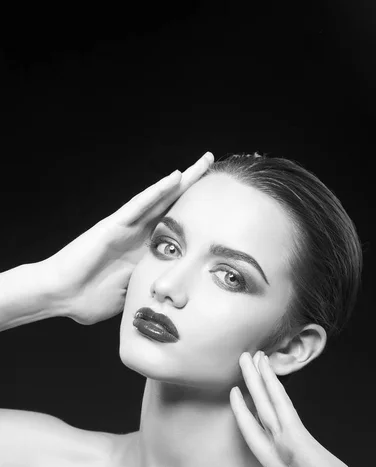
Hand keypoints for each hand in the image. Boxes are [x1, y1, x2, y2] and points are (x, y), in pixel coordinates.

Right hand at [43, 152, 213, 324]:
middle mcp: (138, 234)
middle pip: (171, 205)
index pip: (176, 228)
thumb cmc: (89, 299)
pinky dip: (156, 191)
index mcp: (144, 251)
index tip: (220, 206)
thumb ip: (148, 292)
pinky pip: (138, 206)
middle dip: (192, 185)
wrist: (61, 296)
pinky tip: (175, 178)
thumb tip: (169, 302)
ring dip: (181, 180)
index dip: (196, 214)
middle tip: (213, 164)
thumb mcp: (130, 296)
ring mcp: (126, 228)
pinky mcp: (113, 226)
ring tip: (203, 162)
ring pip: (159, 198)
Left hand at [230, 350, 368, 466]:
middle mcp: (284, 447)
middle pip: (261, 410)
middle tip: (244, 360)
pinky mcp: (296, 434)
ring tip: (250, 356)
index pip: (256, 434)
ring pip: (268, 402)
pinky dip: (271, 386)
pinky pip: (279, 405)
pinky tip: (264, 369)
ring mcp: (290, 438)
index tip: (236, 395)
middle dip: (252, 386)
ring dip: (258, 378)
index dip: (244, 415)